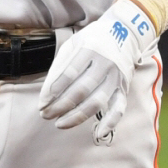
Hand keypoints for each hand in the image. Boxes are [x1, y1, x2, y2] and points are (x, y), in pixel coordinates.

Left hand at [39, 0, 155, 142]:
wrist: (125, 33)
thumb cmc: (92, 40)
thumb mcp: (74, 43)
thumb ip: (61, 65)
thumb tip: (47, 92)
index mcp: (89, 49)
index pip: (69, 73)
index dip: (54, 90)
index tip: (42, 102)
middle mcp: (104, 63)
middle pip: (81, 89)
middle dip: (61, 105)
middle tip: (45, 114)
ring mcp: (116, 77)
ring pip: (97, 102)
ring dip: (77, 116)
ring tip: (60, 123)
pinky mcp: (124, 88)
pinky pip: (119, 108)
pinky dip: (110, 122)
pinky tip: (98, 133)